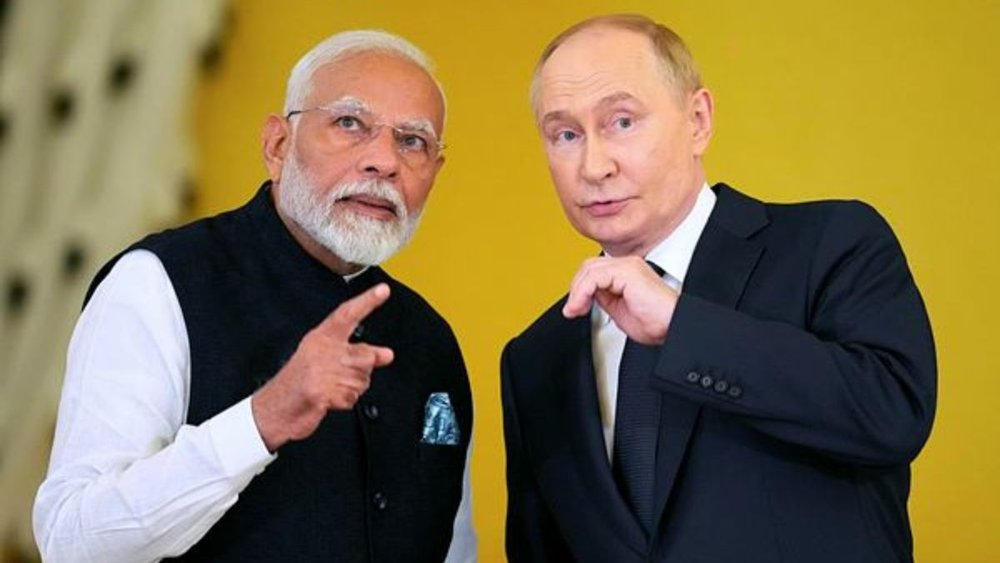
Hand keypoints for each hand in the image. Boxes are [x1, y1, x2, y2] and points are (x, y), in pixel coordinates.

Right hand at [251, 283, 393, 451]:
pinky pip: (351, 398)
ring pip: (362, 380)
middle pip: (366, 356)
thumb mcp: (325, 361)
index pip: (347, 314)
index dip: (367, 301)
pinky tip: (328, 399)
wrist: (275, 409)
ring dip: (352, 389)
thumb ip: (356, 355)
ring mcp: (320, 371)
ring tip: (331, 388)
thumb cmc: (298, 383)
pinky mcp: (320, 392)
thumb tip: (387, 354)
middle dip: (361, 371)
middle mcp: (321, 351)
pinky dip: (344, 402)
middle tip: (340, 377)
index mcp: (320, 338)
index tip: (383, 290)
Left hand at [562, 256, 677, 344]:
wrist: (674, 326)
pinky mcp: (627, 272)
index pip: (594, 271)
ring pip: (589, 270)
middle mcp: (628, 265)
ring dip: (577, 292)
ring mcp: (628, 266)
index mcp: (627, 273)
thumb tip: (587, 296)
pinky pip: (594, 277)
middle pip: (588, 267)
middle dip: (576, 289)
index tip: (575, 309)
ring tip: (575, 310)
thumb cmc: (656, 322)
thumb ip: (604, 298)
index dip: (580, 289)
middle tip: (573, 310)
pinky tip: (582, 306)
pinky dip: (583, 292)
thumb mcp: (619, 310)